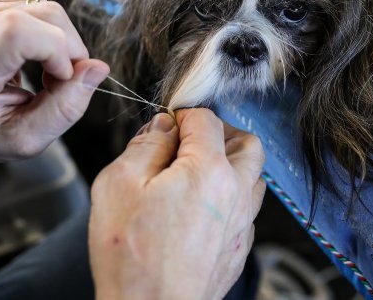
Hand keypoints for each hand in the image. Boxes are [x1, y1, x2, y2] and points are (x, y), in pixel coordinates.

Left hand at [0, 0, 108, 171]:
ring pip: (49, 8)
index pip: (18, 31)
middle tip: (61, 83)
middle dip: (69, 49)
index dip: (56, 50)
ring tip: (47, 73)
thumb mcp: (27, 140)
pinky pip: (41, 8)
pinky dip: (52, 35)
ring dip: (62, 43)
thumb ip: (65, 108)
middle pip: (45, 15)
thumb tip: (98, 68)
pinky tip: (38, 58)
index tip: (61, 79)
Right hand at [89, 109, 265, 299]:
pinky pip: (246, 210)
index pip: (207, 120)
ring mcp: (241, 225)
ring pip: (253, 177)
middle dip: (221, 133)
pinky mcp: (238, 250)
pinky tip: (200, 208)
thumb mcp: (119, 184)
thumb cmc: (131, 257)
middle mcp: (235, 194)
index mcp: (209, 171)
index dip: (183, 114)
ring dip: (231, 165)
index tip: (167, 124)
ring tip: (196, 173)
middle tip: (192, 141)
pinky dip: (230, 198)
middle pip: (248, 144)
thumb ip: (146, 146)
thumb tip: (162, 128)